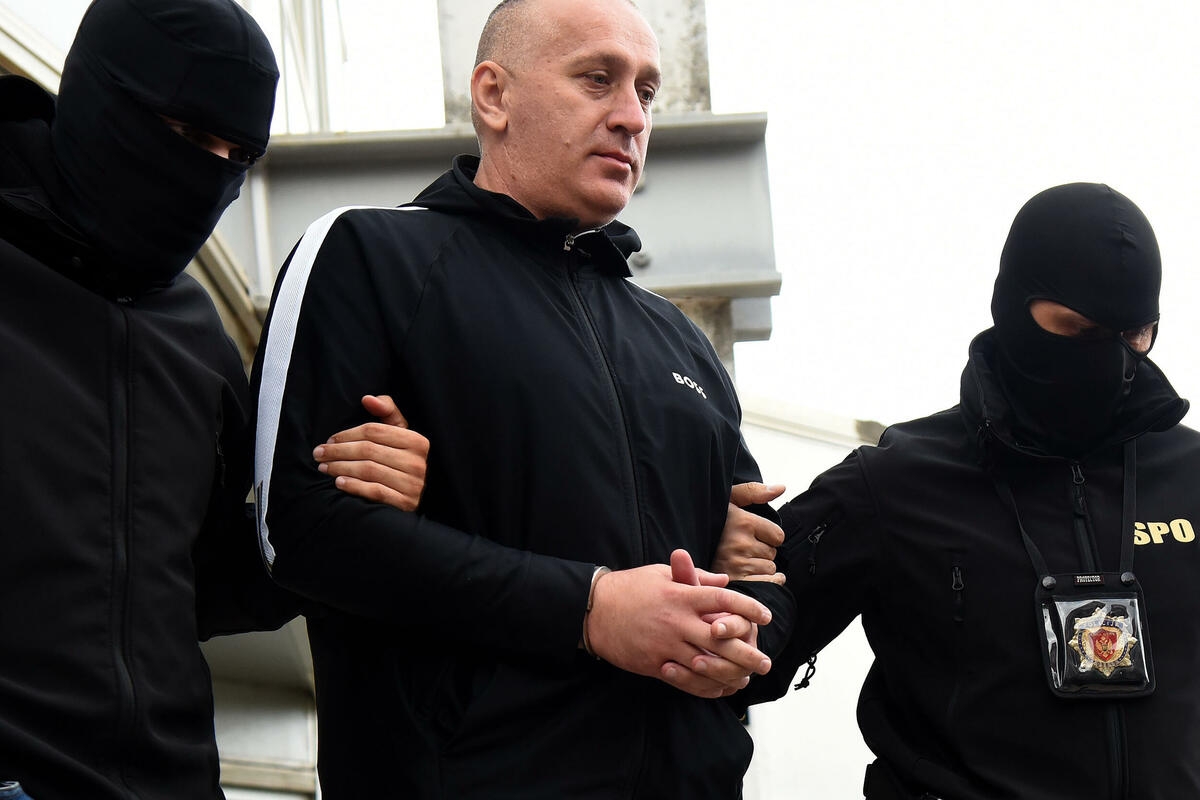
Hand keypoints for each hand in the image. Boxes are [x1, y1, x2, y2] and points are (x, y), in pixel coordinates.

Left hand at [313, 395, 429, 510]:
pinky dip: (353, 486)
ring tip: (324, 467)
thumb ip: (386, 410)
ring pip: (368, 470)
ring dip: (340, 468)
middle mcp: (418, 462)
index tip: (329, 440)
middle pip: (369, 451)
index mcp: (417, 441)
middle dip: (339, 451)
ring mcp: (413, 484)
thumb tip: (367, 399)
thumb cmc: (397, 460)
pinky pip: (374, 491)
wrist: (407, 496)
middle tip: (318, 454)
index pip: (374, 431)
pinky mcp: (404, 503)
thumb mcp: (397, 433)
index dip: (347, 434)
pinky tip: (338, 482)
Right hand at [585, 550, 772, 699]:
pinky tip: (720, 688)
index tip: (766, 616)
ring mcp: (665, 645)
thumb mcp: (661, 574)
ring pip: (705, 664)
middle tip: (766, 662)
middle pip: (720, 638)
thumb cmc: (629, 587)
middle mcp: (676, 621)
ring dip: (730, 674)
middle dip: (747, 652)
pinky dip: (705, 686)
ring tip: (748, 679)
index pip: (722, 600)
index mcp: (681, 595)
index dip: (748, 608)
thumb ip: (695, 578)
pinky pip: (685, 679)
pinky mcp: (654, 663)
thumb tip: (724, 580)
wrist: (595, 610)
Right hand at [711, 483, 786, 582]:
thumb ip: (755, 491)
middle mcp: (741, 543)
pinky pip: (768, 582)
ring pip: (770, 569)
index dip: (768, 536)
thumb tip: (781, 487)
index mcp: (743, 522)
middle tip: (743, 549)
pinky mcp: (736, 581)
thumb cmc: (711, 521)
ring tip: (741, 561)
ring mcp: (738, 565)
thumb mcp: (730, 500)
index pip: (778, 536)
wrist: (686, 543)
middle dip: (762, 552)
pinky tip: (752, 575)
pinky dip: (765, 581)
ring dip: (761, 567)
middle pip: (773, 553)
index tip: (753, 535)